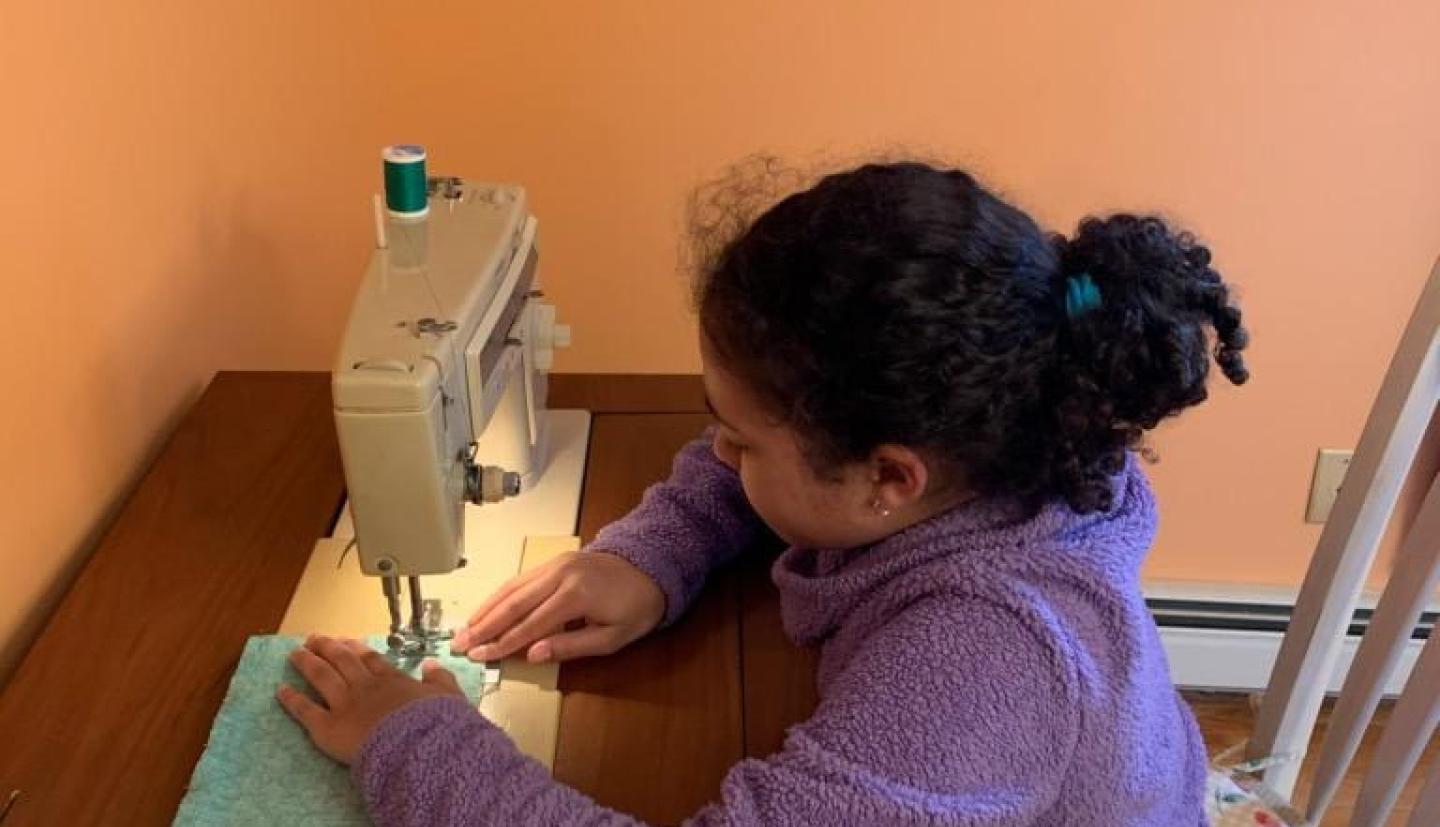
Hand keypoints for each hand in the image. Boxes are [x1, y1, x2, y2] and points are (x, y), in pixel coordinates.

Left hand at [276, 635, 464, 764]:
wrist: (419, 747)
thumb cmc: (436, 725)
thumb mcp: (449, 697)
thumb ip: (440, 679)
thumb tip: (432, 665)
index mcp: (392, 680)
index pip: (369, 659)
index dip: (355, 648)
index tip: (345, 640)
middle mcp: (364, 686)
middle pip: (341, 660)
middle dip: (326, 647)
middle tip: (314, 639)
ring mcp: (344, 704)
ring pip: (321, 676)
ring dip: (306, 663)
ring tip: (295, 653)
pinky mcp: (328, 727)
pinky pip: (305, 711)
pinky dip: (292, 699)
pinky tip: (280, 690)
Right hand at [451, 551, 663, 663]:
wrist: (651, 567)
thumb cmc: (635, 608)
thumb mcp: (613, 637)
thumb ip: (572, 646)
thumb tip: (532, 655)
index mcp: (576, 595)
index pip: (531, 624)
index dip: (503, 643)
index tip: (480, 657)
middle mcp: (560, 575)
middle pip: (514, 603)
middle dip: (484, 626)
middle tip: (460, 645)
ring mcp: (555, 564)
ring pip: (512, 587)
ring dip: (486, 609)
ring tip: (465, 629)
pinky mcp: (554, 561)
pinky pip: (521, 579)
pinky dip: (499, 595)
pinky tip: (486, 609)